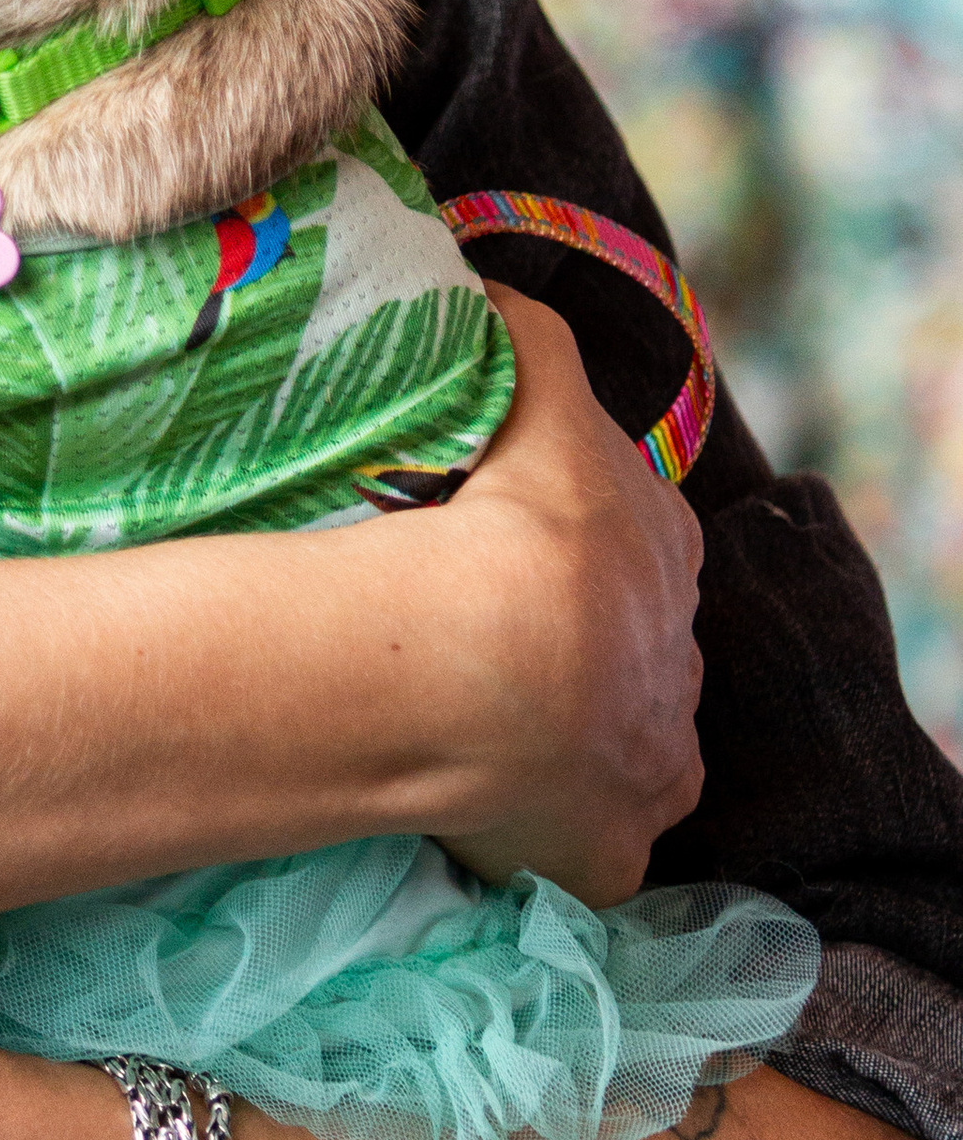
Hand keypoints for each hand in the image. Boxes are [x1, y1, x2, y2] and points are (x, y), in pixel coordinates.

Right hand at [425, 289, 704, 903]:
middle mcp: (677, 655)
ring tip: (462, 709)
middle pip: (625, 637)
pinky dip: (543, 815)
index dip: (567, 534)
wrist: (497, 658)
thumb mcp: (532, 392)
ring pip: (614, 735)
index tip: (502, 534)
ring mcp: (652, 758)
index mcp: (663, 548)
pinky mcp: (615, 848)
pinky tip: (484, 797)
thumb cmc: (515, 517)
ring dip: (558, 725)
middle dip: (570, 634)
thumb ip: (525, 340)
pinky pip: (585, 830)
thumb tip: (492, 291)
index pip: (626, 535)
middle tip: (469, 624)